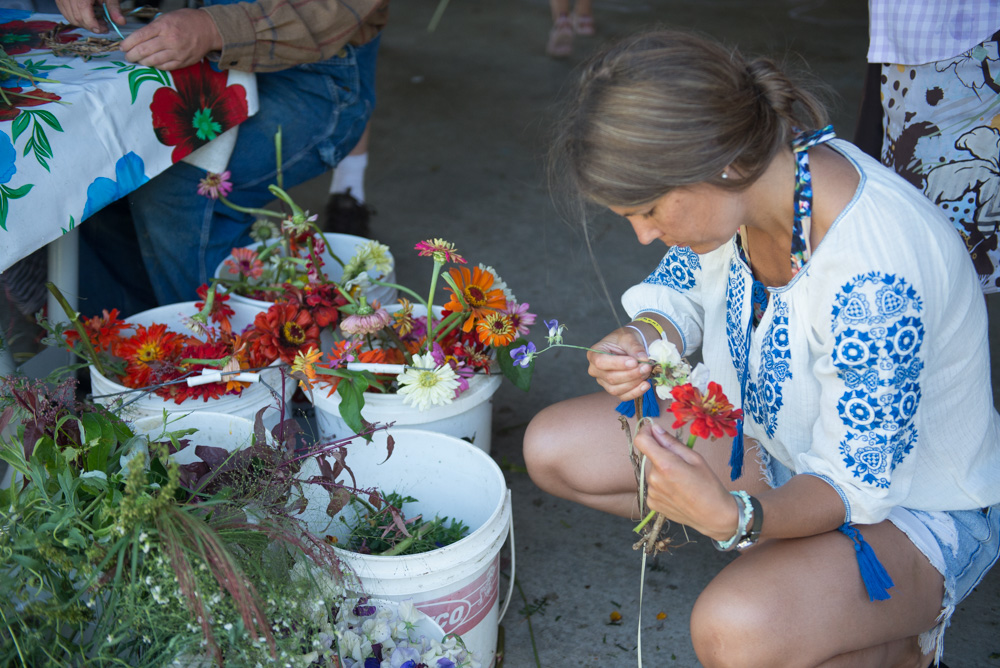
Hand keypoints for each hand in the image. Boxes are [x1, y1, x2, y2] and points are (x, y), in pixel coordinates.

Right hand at [56, 0, 123, 33]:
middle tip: (103, 25)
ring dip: (83, 23)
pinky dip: (75, 16)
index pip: (84, 16)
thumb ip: (113, 7)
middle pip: (77, 18)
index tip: (105, 29)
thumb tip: (121, 22)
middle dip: (90, 26)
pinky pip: (64, 11)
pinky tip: (86, 14)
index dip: (94, 26)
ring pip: (69, 17)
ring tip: (96, 19)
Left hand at [120, 9, 222, 70]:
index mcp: (163, 26)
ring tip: (138, 60)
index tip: (122, 47)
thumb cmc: (186, 21)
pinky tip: (152, 63)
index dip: (128, 43)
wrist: (208, 29)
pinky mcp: (182, 62)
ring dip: (142, 62)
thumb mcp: (167, 18)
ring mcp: (177, 52)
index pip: (140, 36)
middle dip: (132, 55)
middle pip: (144, 51)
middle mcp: (170, 40)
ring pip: (153, 61)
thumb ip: (153, 28)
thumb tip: (138, 39)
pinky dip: (155, 66)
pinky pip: (164, 67)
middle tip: (128, 56)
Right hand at [586, 326, 652, 400]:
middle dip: (631, 374)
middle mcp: (595, 370)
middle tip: (646, 367)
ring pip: (616, 389)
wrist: (628, 347)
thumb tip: (643, 359)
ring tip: (647, 372)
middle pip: (611, 378)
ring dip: (634, 383)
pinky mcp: (614, 390)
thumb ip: (635, 347)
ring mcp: (603, 382)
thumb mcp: (629, 337)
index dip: (617, 364)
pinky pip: (623, 396)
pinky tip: (645, 384)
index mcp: (594, 354)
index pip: (601, 362)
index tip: (634, 362)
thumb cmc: (624, 340)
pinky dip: (636, 392)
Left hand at [634, 422, 738, 540]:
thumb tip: (655, 429)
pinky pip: (653, 486)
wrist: (714, 516)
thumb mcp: (695, 458)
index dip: (645, 432)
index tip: (653, 431)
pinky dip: (661, 485)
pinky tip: (677, 492)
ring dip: (662, 471)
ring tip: (681, 481)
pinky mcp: (652, 503)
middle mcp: (653, 479)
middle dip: (661, 455)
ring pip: (652, 472)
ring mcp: (651, 493)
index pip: (641, 441)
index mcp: (665, 464)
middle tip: (681, 464)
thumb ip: (671, 442)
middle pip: (650, 457)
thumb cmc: (709, 485)